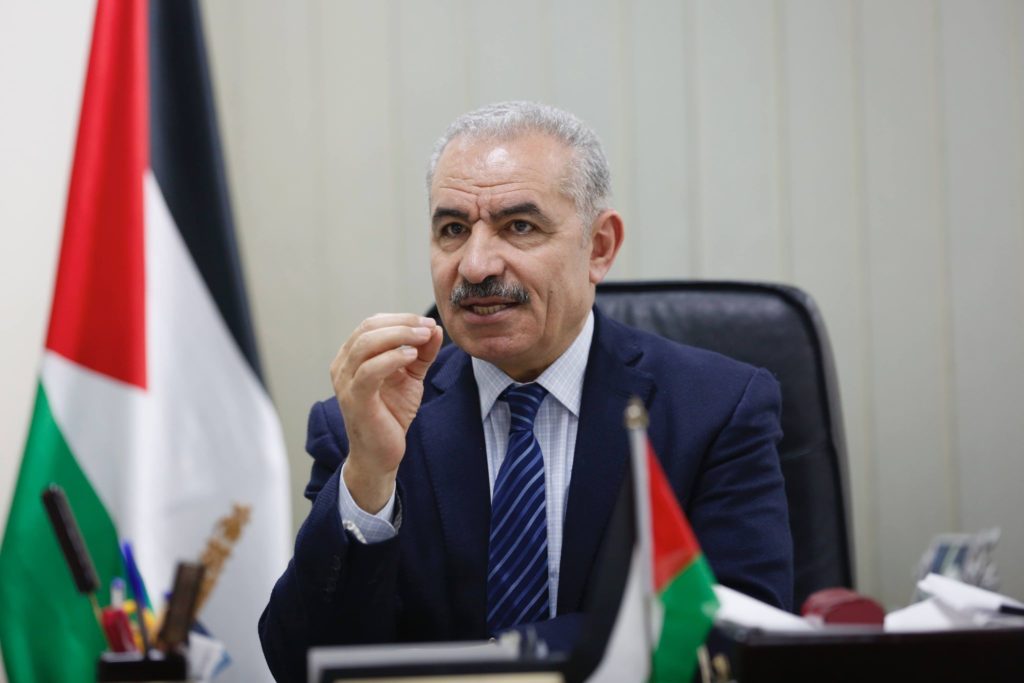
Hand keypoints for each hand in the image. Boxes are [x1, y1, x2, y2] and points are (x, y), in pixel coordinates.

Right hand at [330, 314, 443, 512]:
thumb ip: (421, 353)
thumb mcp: (410, 377)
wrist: (381, 454)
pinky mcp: (354, 399)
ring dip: (400, 336)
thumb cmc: (391, 414)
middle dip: (403, 323)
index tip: (428, 322)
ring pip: (366, 344)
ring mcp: (345, 382)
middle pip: (368, 328)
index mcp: (351, 357)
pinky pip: (369, 370)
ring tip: (424, 337)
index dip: (401, 318)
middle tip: (428, 326)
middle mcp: (343, 366)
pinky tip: (412, 355)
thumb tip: (433, 327)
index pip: (372, 324)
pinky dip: (392, 357)